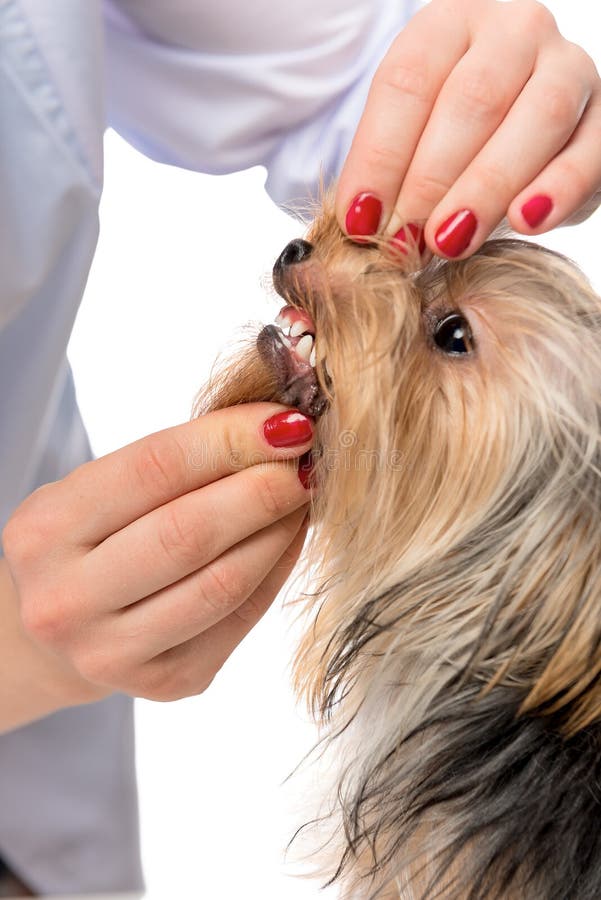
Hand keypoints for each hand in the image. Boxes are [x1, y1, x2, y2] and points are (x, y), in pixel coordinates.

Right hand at [1, 404, 312, 706]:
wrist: (58, 632)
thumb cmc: (89, 541)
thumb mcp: (100, 490)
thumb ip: (175, 461)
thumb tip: (275, 426)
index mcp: (44, 531)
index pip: (155, 468)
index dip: (231, 440)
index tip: (288, 420)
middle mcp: (67, 600)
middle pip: (191, 533)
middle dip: (264, 488)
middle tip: (305, 460)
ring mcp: (113, 653)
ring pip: (224, 583)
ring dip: (278, 529)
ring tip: (302, 493)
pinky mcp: (165, 682)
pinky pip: (241, 618)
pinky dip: (276, 569)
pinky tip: (288, 536)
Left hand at [337, 0, 600, 257]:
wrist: (512, 120)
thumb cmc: (444, 134)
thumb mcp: (406, 137)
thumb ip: (386, 172)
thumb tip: (361, 227)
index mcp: (449, 23)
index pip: (408, 82)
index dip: (380, 158)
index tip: (359, 222)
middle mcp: (514, 30)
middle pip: (473, 98)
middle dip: (431, 180)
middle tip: (403, 242)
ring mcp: (567, 65)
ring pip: (539, 115)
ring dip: (488, 187)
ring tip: (450, 241)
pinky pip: (590, 150)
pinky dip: (559, 188)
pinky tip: (525, 222)